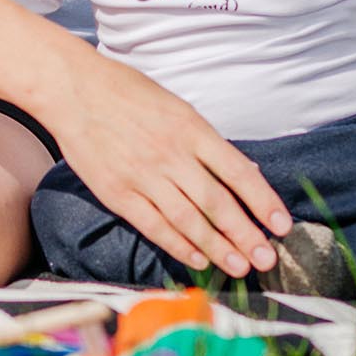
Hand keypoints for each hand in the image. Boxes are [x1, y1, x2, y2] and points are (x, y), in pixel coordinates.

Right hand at [49, 52, 292, 279]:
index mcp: (190, 128)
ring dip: (217, 248)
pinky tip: (197, 260)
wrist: (73, 88)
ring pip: (189, 221)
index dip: (262, 201)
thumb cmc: (127, 92)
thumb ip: (205, 141)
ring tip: (239, 267)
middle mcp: (171, 154)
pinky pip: (154, 226)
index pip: (238, 171)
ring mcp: (143, 176)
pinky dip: (178, 246)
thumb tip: (242, 172)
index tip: (282, 224)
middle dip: (246, 235)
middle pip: (217, 203)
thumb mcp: (176, 106)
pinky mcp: (118, 193)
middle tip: (267, 258)